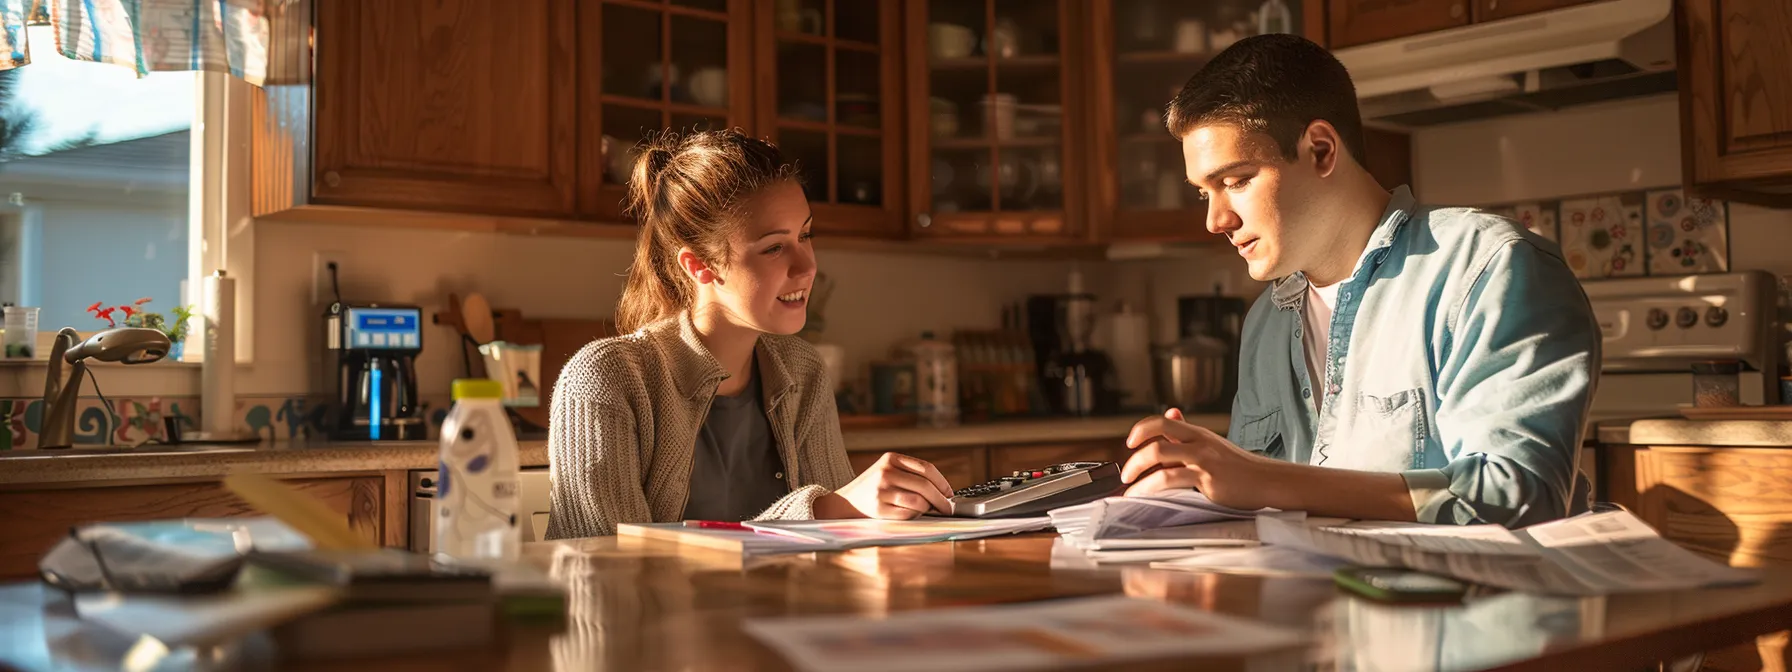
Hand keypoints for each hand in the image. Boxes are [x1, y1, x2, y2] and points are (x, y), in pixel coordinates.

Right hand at [816, 452, 953, 519]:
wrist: (846, 502)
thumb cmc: (874, 488)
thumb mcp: (888, 471)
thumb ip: (911, 475)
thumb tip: (943, 491)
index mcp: (891, 458)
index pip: (926, 468)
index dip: (942, 482)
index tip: (949, 493)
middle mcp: (886, 472)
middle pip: (925, 486)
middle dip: (941, 500)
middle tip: (947, 508)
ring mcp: (881, 490)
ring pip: (918, 501)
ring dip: (928, 508)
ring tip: (929, 510)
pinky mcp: (879, 508)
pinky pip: (908, 514)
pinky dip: (915, 516)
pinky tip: (912, 514)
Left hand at [1120, 408, 1280, 510]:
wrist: (1267, 481)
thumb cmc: (1240, 468)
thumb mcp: (1212, 445)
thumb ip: (1188, 435)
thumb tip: (1170, 414)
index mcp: (1198, 433)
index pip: (1162, 421)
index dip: (1141, 429)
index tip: (1129, 442)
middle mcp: (1199, 442)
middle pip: (1157, 439)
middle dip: (1135, 458)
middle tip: (1125, 473)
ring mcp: (1203, 459)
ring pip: (1160, 457)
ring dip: (1139, 475)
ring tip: (1130, 490)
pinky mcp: (1207, 478)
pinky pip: (1171, 479)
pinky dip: (1151, 488)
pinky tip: (1145, 496)